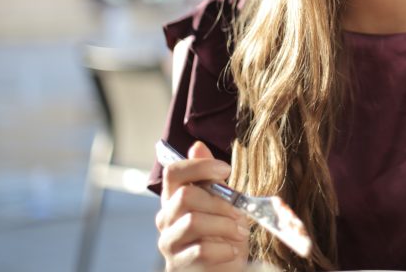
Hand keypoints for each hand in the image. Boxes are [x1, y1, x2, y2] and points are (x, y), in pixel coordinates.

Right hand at [156, 141, 250, 270]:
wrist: (225, 269)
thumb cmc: (224, 235)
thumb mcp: (223, 203)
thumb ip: (210, 178)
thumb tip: (197, 146)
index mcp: (175, 199)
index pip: (173, 172)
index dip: (199, 166)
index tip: (226, 170)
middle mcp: (166, 219)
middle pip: (185, 195)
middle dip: (220, 202)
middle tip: (240, 213)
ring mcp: (169, 243)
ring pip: (192, 221)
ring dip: (224, 225)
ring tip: (240, 232)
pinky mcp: (177, 265)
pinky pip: (200, 250)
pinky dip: (224, 249)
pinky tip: (232, 251)